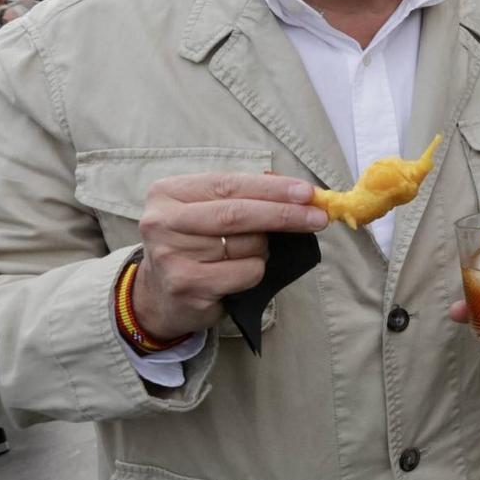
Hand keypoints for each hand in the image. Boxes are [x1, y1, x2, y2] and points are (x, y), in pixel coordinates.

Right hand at [131, 173, 328, 342]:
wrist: (160, 295)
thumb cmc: (196, 245)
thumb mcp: (210, 211)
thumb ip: (246, 197)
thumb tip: (300, 193)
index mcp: (168, 192)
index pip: (229, 184)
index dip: (272, 188)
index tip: (308, 193)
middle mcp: (162, 221)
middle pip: (237, 213)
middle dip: (284, 214)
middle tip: (318, 217)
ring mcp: (171, 255)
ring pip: (246, 245)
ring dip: (264, 249)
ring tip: (247, 253)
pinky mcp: (186, 285)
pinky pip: (245, 272)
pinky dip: (256, 271)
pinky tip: (237, 275)